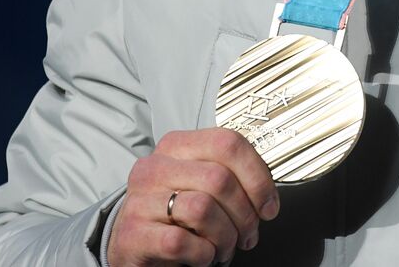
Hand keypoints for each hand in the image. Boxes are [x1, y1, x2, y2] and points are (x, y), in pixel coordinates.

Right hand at [107, 128, 278, 266]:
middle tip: (248, 233)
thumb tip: (266, 195)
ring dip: (225, 236)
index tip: (268, 204)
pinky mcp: (133, 234)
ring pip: (203, 209)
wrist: (130, 242)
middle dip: (245, 214)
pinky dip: (202, 253)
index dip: (258, 176)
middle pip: (220, 179)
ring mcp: (140, 200)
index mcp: (177, 146)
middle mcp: (155, 167)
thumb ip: (229, 176)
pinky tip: (201, 254)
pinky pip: (181, 241)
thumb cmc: (172, 213)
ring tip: (224, 246)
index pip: (228, 144)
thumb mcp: (198, 183)